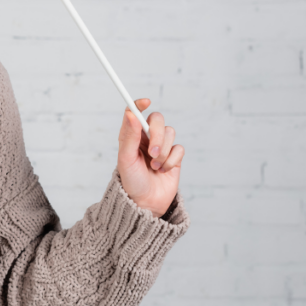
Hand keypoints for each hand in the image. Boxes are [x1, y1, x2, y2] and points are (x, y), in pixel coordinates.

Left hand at [116, 98, 183, 217]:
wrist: (145, 203)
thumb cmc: (131, 181)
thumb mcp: (126, 158)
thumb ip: (129, 135)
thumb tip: (130, 113)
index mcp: (131, 136)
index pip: (134, 113)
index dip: (139, 104)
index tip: (145, 102)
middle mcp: (146, 138)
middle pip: (157, 120)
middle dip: (157, 135)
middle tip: (152, 152)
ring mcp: (161, 147)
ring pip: (170, 133)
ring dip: (163, 152)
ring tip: (154, 167)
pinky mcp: (174, 157)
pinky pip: (179, 148)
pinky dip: (172, 160)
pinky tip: (163, 171)